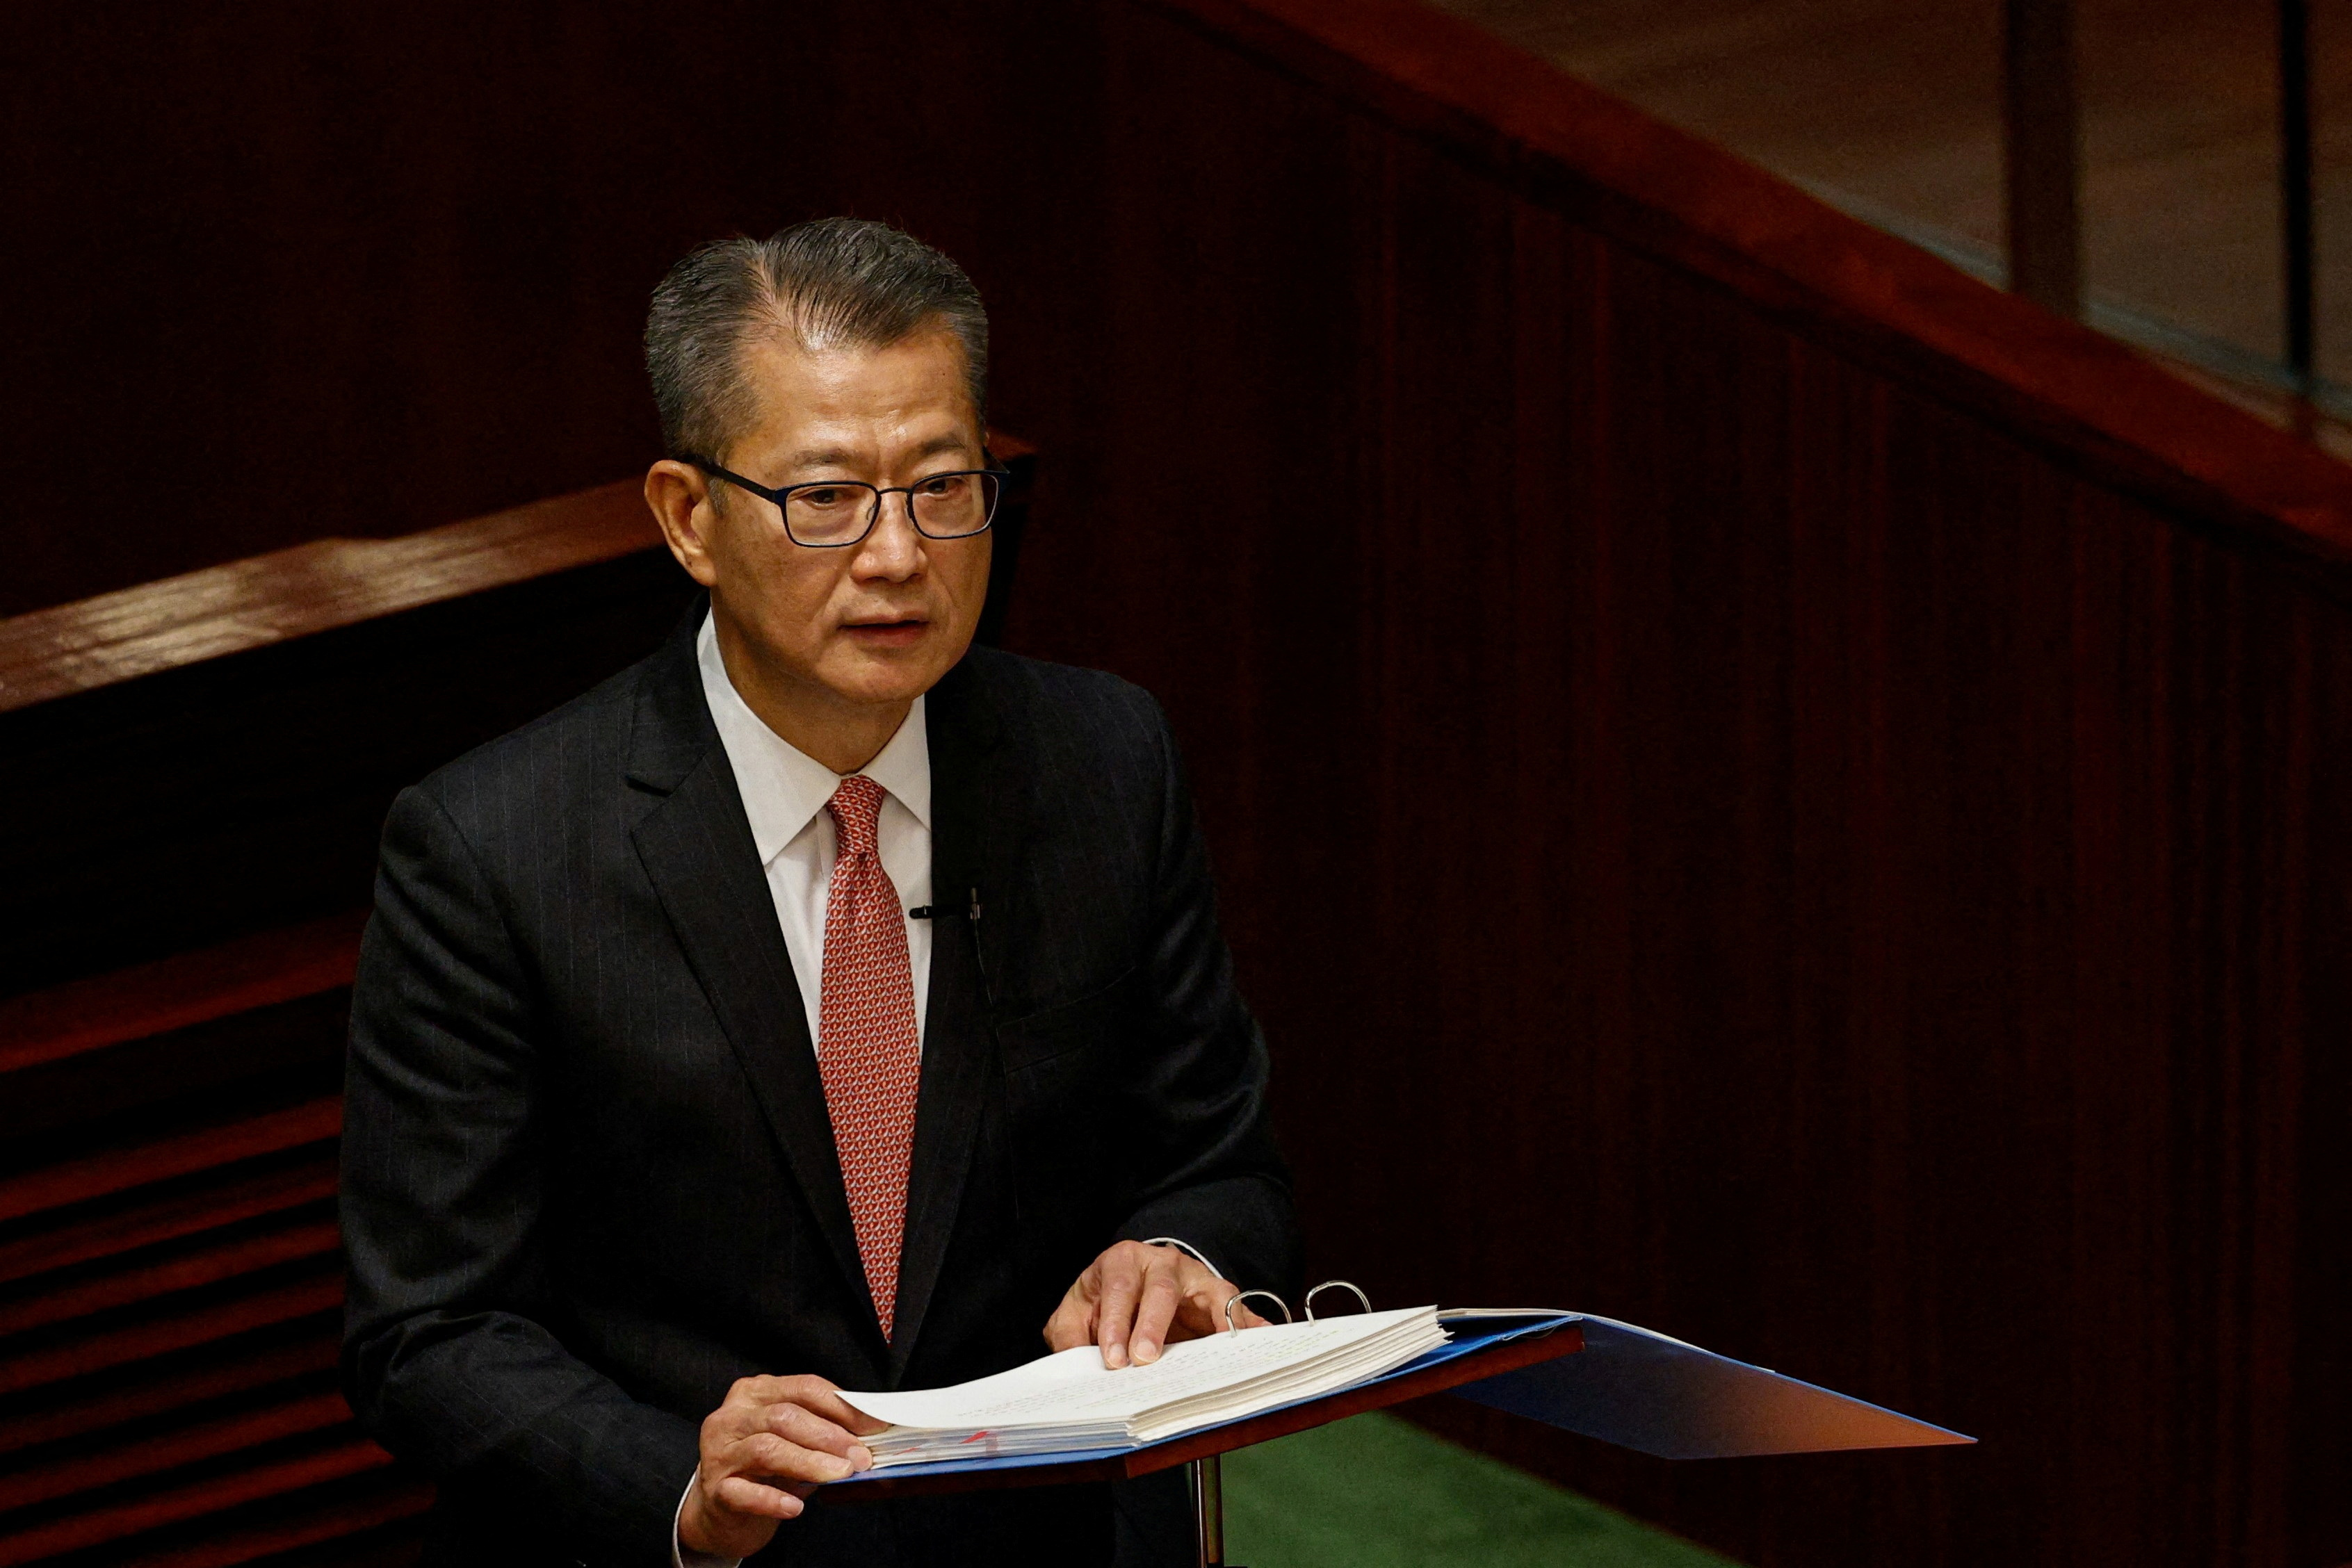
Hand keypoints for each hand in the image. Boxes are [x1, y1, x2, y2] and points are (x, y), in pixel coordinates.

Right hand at [678, 1374, 886, 1558]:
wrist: (722, 1511)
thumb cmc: (765, 1469)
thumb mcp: (794, 1441)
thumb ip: (822, 1432)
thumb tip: (868, 1437)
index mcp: (755, 1393)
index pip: (804, 1388)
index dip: (842, 1406)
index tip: (874, 1425)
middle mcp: (732, 1417)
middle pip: (785, 1416)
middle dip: (830, 1436)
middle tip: (861, 1457)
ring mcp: (720, 1453)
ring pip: (768, 1449)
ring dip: (810, 1462)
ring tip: (840, 1474)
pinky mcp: (715, 1490)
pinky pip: (745, 1493)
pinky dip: (773, 1499)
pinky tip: (796, 1507)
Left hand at [1044, 1240, 1268, 1368]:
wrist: (1134, 1282)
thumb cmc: (1103, 1301)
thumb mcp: (1075, 1313)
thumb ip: (1070, 1336)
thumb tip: (1077, 1365)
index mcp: (1122, 1261)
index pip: (1119, 1288)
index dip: (1116, 1323)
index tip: (1113, 1358)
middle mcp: (1161, 1263)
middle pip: (1162, 1289)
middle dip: (1153, 1325)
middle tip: (1145, 1359)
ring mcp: (1194, 1277)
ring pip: (1209, 1292)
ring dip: (1214, 1322)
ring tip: (1222, 1349)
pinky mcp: (1217, 1294)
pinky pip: (1237, 1307)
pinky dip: (1252, 1321)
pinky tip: (1263, 1336)